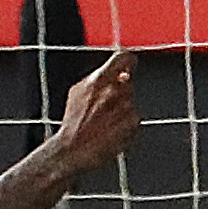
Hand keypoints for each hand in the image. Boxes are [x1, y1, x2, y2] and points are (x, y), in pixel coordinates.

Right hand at [53, 49, 140, 173]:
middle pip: (128, 82)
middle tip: (107, 107)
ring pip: (130, 101)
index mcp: (98, 80)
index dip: (127, 61)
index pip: (123, 58)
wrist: (73, 150)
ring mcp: (126, 107)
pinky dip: (127, 124)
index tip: (129, 65)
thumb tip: (118, 72)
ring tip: (106, 122)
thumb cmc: (73, 124)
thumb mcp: (78, 92)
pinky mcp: (133, 124)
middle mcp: (114, 91)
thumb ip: (98, 79)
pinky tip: (112, 131)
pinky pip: (134, 119)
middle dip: (120, 92)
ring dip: (123, 109)